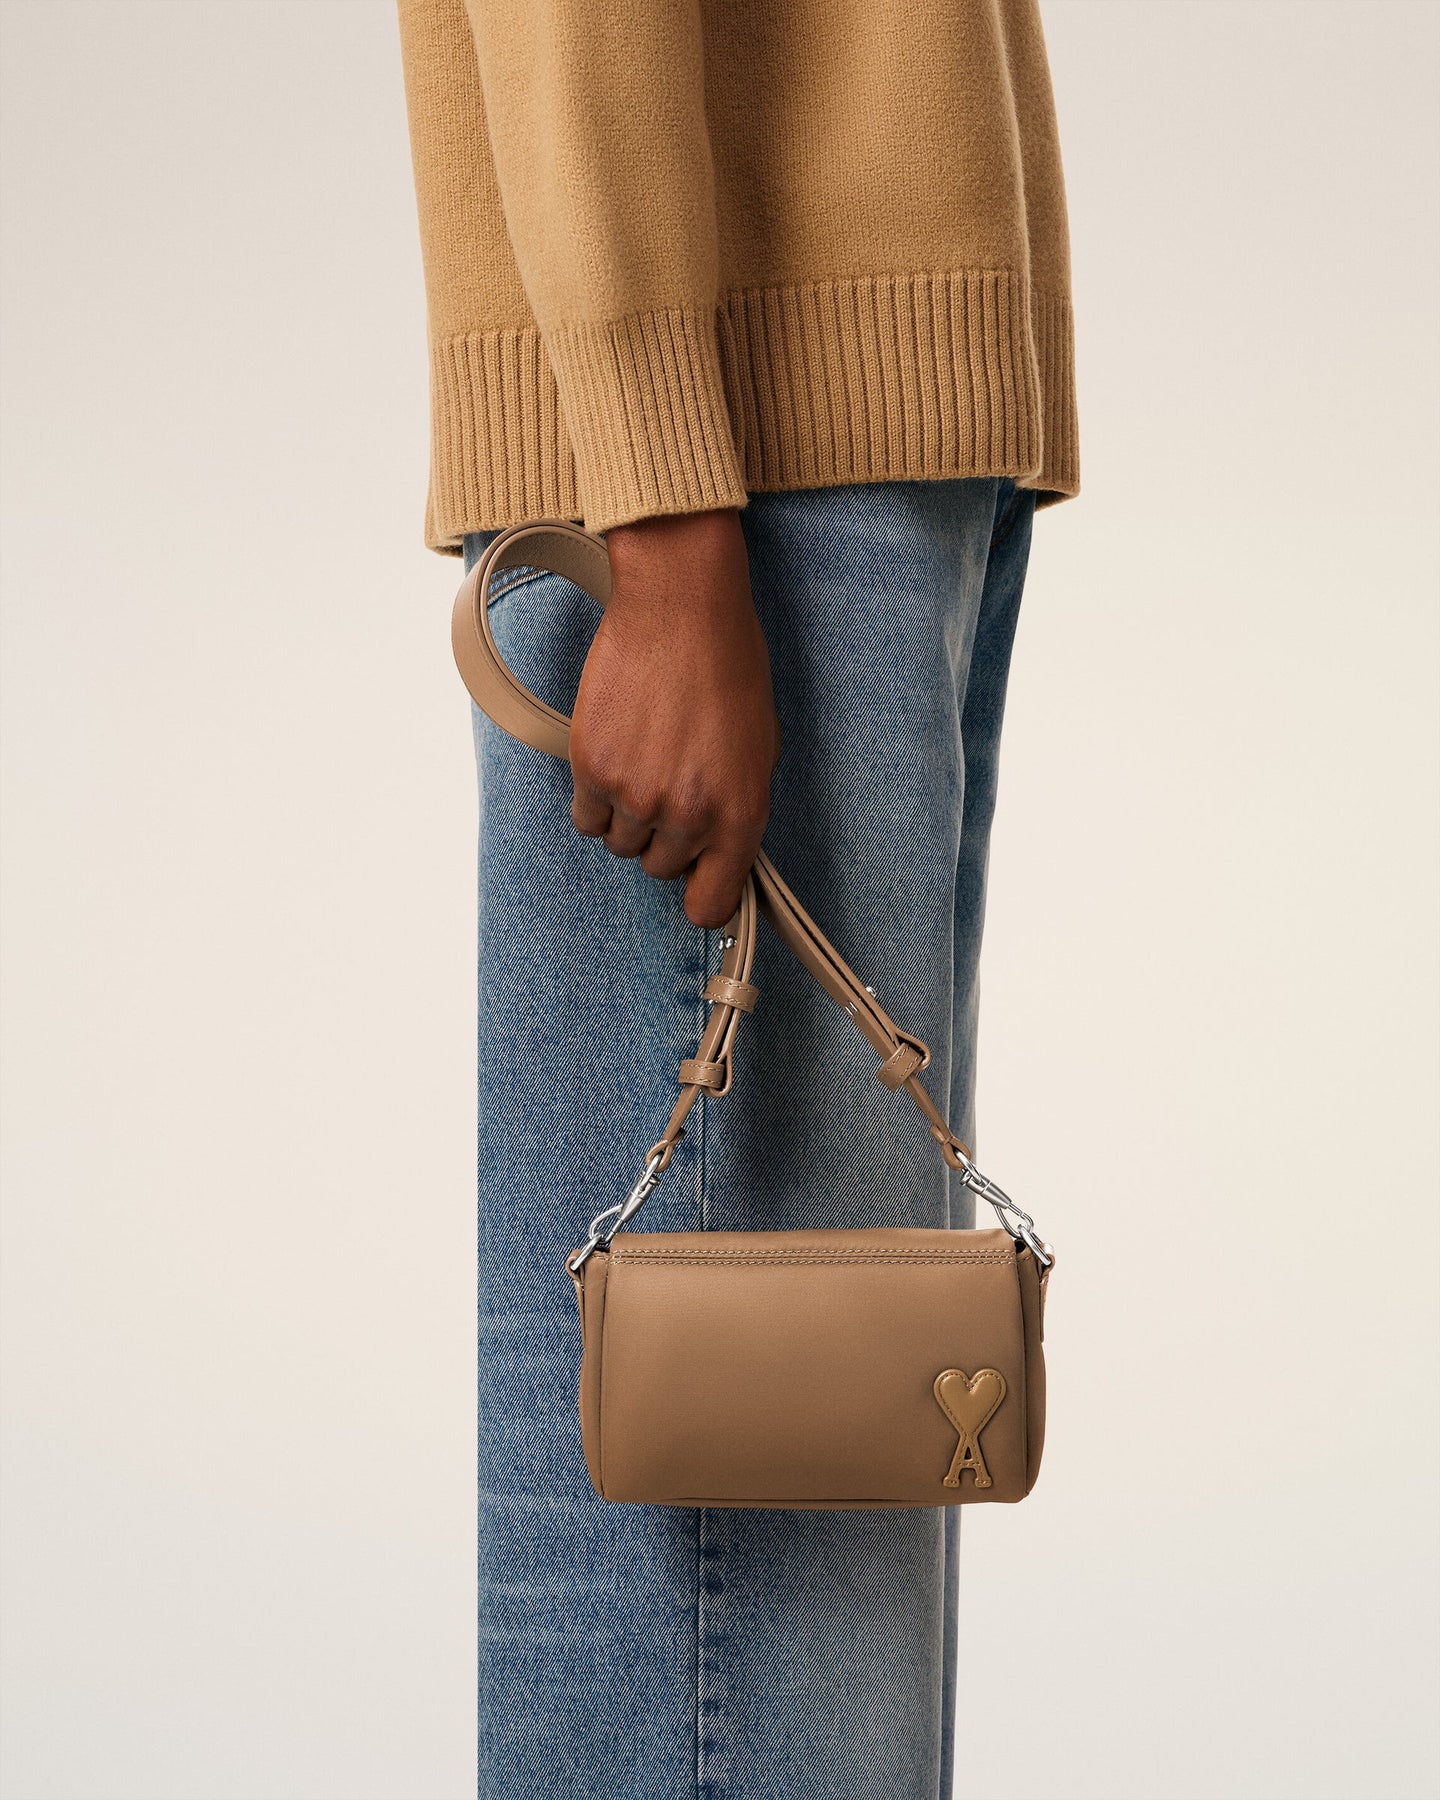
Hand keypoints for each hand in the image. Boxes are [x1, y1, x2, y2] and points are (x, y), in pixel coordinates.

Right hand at [569, 509, 780, 928]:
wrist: (680, 607)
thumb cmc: (729, 666)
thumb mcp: (759, 749)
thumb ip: (737, 809)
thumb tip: (718, 852)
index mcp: (739, 813)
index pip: (710, 904)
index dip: (701, 895)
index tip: (695, 883)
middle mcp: (687, 814)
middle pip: (659, 869)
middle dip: (665, 838)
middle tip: (670, 785)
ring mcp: (636, 795)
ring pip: (620, 844)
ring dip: (629, 815)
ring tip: (644, 760)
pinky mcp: (591, 768)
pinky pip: (586, 818)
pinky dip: (596, 798)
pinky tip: (615, 757)